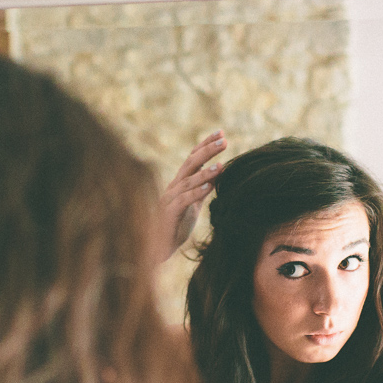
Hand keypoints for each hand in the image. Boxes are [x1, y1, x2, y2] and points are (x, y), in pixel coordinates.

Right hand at [159, 131, 226, 260]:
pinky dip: (196, 192)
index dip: (205, 144)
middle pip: (190, 163)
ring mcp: (169, 199)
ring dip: (205, 172)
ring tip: (221, 166)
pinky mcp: (169, 214)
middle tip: (224, 141)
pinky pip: (183, 200)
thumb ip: (202, 189)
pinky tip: (209, 187)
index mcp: (179, 183)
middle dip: (207, 150)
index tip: (221, 133)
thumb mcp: (193, 205)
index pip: (192, 158)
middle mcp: (173, 187)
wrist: (158, 249)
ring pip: (188, 181)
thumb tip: (218, 173)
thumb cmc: (175, 226)